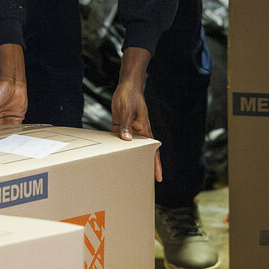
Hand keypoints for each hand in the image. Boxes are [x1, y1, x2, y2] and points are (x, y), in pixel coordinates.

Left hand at [111, 46, 162, 181]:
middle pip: (141, 153)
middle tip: (140, 182)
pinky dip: (115, 146)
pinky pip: (118, 139)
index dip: (155, 166)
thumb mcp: (127, 111)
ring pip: (129, 148)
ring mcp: (129, 130)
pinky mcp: (119, 126)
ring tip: (125, 172)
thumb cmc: (131, 97)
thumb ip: (126, 126)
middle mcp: (138, 133)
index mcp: (145, 131)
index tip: (158, 178)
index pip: (152, 152)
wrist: (126, 86)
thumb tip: (127, 140)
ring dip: (128, 157)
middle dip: (142, 165)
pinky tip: (110, 155)